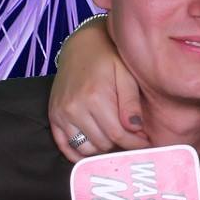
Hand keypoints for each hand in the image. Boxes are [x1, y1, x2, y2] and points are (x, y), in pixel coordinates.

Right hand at [49, 17, 147, 161]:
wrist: (82, 46)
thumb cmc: (108, 58)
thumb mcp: (126, 74)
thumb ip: (131, 103)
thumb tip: (135, 129)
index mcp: (94, 97)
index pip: (118, 135)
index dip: (135, 144)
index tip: (146, 144)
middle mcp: (74, 108)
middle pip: (103, 144)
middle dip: (121, 145)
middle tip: (133, 138)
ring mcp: (61, 113)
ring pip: (86, 148)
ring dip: (103, 148)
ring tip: (116, 138)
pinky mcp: (53, 116)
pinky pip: (66, 146)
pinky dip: (80, 154)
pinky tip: (95, 151)